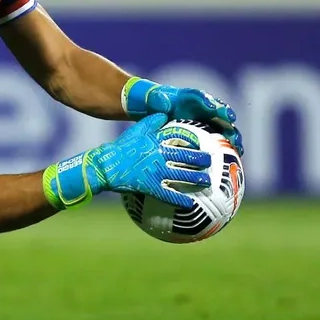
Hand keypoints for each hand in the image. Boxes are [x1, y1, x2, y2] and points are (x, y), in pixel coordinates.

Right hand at [44, 113, 211, 209]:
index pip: (182, 139)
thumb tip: (164, 114)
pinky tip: (190, 205)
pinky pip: (169, 195)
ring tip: (208, 184)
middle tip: (214, 164)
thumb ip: (151, 122)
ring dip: (198, 180)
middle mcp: (161, 156)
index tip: (205, 143)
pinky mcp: (150, 186)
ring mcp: (157, 172)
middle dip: (203, 161)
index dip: (196, 141)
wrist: (105, 166)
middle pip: (188, 158)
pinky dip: (181, 200)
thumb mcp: (135, 130)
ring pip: (183, 176)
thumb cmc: (119, 148)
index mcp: (158, 142)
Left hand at [122, 77, 243, 155]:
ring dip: (232, 135)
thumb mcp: (155, 98)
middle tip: (231, 128)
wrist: (158, 109)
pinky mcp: (209, 131)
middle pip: (220, 112)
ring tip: (237, 146)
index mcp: (192, 97)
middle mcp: (205, 107)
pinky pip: (221, 139)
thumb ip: (159, 99)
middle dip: (226, 120)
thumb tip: (164, 105)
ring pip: (225, 126)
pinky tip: (235, 157)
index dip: (210, 102)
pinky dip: (228, 146)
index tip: (214, 108)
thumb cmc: (157, 101)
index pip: (202, 98)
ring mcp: (209, 120)